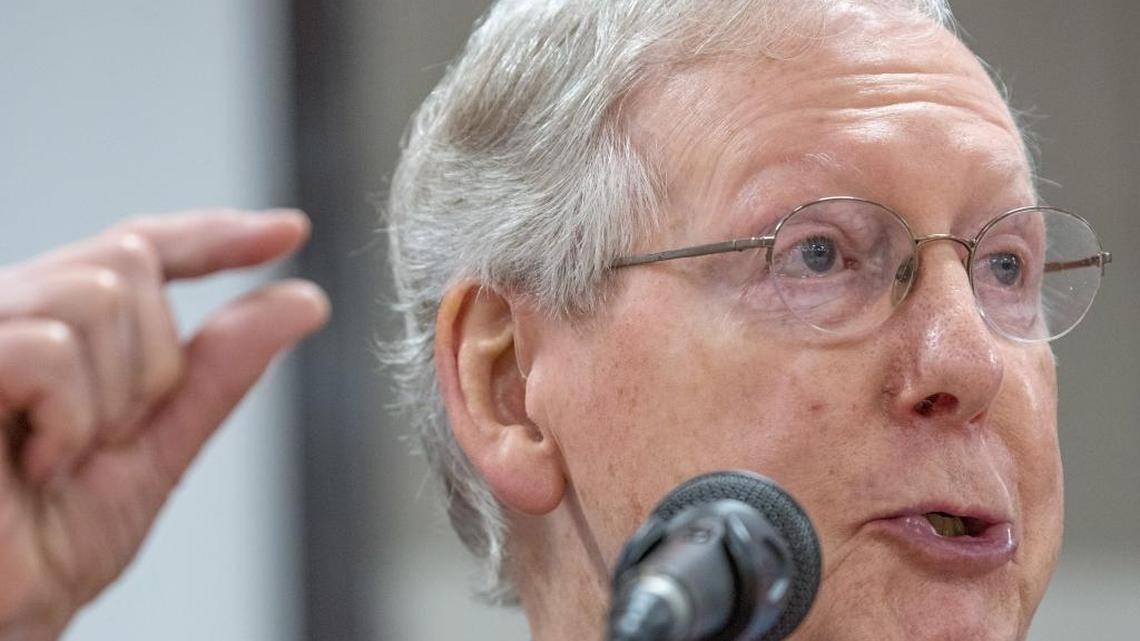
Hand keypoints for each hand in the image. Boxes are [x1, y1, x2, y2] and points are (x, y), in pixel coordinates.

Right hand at [0, 210, 329, 640]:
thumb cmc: (44, 546)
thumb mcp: (157, 449)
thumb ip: (220, 370)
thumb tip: (301, 299)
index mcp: (53, 325)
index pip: (140, 246)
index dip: (216, 234)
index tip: (290, 231)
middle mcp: (10, 313)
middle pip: (128, 263)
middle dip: (154, 360)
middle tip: (110, 440)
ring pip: (97, 296)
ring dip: (113, 397)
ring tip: (63, 459)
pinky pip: (46, 349)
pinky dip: (69, 418)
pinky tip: (39, 463)